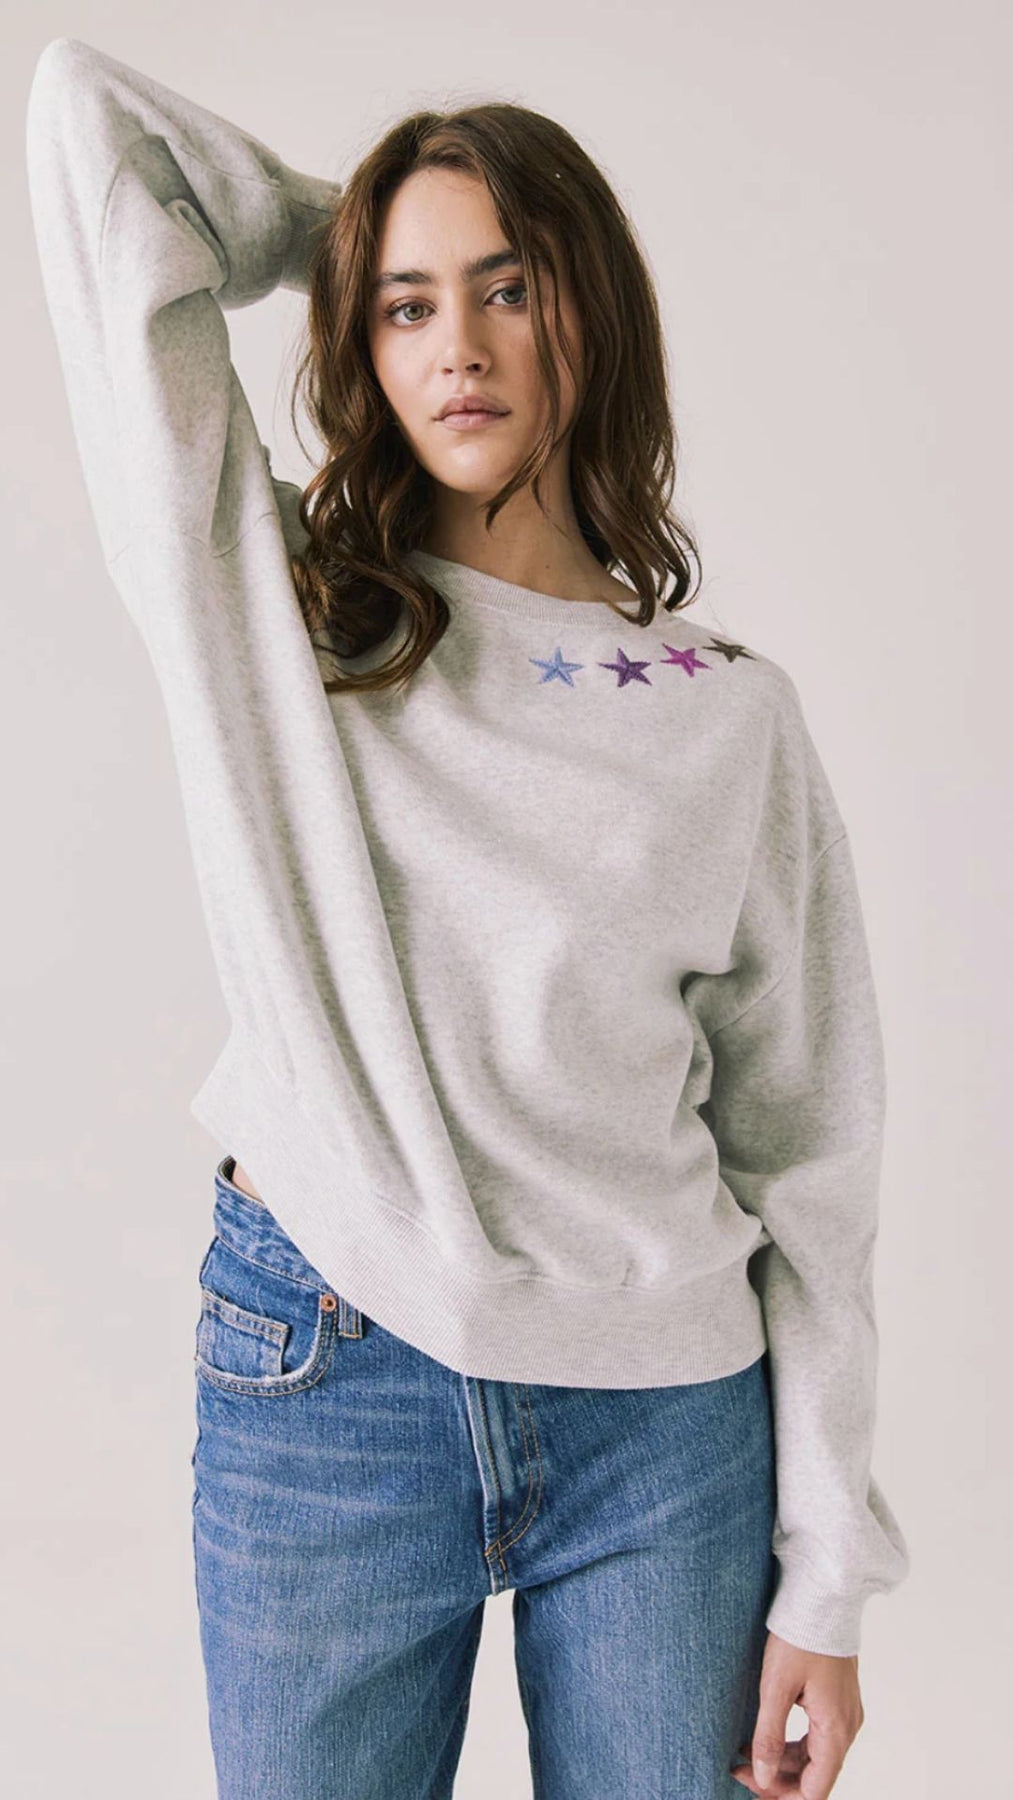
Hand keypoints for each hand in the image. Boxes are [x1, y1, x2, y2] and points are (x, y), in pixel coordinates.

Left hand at [729, 1631, 864, 1798]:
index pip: (815, 1789)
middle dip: (778, 1780)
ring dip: (783, 1762)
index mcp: (835, 1729)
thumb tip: (763, 1776)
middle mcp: (846, 1727)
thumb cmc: (800, 1636)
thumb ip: (768, 1735)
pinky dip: (792, 1743)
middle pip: (815, 1775)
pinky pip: (817, 1735)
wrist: (822, 1597)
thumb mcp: (776, 1687)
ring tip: (746, 1755)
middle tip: (741, 1771)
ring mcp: (844, 1713)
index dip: (783, 1796)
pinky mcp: (837, 1699)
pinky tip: (765, 1736)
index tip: (751, 1786)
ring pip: (815, 1756)